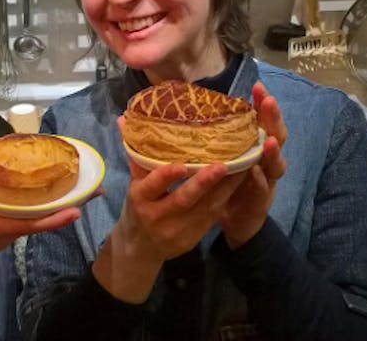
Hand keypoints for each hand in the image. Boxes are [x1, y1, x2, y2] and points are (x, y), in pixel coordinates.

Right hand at [0, 138, 80, 285]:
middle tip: (89, 190)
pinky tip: (39, 198)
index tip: (78, 208)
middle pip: (40, 222)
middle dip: (65, 207)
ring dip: (53, 209)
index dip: (56, 218)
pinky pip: (22, 224)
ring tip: (71, 190)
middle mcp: (3, 235)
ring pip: (33, 223)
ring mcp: (1, 238)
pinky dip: (35, 212)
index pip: (31, 224)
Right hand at [119, 153, 244, 262]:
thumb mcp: (134, 184)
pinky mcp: (193, 238)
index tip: (180, 165)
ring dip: (225, 187)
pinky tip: (239, 181)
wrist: (141, 248)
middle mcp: (158, 217)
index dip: (165, 176)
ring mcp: (178, 231)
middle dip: (203, 183)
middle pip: (183, 199)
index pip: (152, 186)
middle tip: (222, 165)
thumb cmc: (138, 208)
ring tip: (242, 166)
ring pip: (205, 207)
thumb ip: (135, 153)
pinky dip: (226, 197)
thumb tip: (124, 118)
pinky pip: (213, 215)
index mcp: (140, 199)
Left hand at [220, 83, 287, 248]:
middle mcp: (267, 162)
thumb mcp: (224, 159)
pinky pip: (262, 190)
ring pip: (276, 163)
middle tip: (269, 102)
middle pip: (276, 136)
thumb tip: (197, 111)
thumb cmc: (228, 186)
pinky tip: (255, 172)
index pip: (263, 122)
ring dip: (272, 151)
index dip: (263, 105)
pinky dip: (260, 181)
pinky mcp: (262, 203)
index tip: (257, 86)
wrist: (236, 224)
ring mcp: (268, 182)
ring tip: (267, 139)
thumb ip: (218, 140)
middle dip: (273, 119)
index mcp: (256, 148)